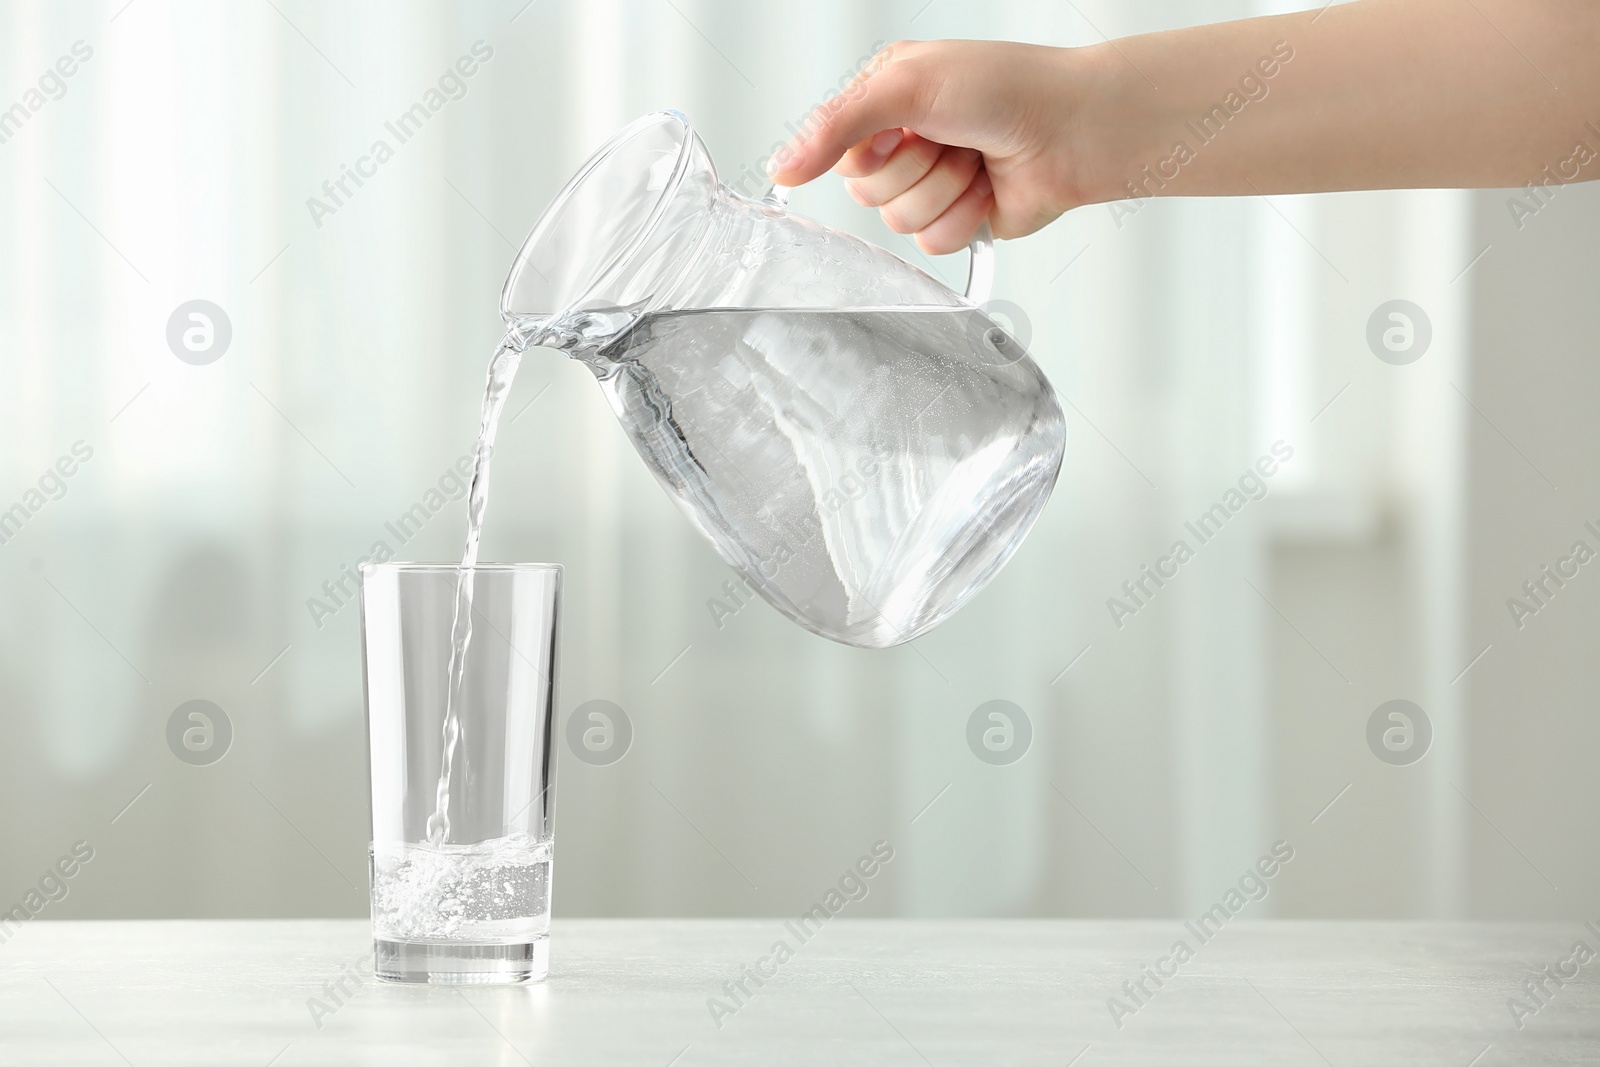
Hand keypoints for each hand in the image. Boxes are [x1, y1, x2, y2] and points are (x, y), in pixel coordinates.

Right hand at [767, 40, 1102, 253]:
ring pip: (898, 221)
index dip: (869, 147)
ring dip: (943, 190)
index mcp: (885, 101)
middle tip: (948, 138)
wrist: (1072, 130)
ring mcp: (931, 184)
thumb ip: (835, 125)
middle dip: (913, 168)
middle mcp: (904, 142)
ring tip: (974, 159)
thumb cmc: (1005, 87)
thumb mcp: (905, 84)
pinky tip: (987, 188)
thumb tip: (782, 167)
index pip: (837, 149)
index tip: (903, 126)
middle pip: (865, 190)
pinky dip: (963, 217)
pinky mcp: (957, 220)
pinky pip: (931, 243)